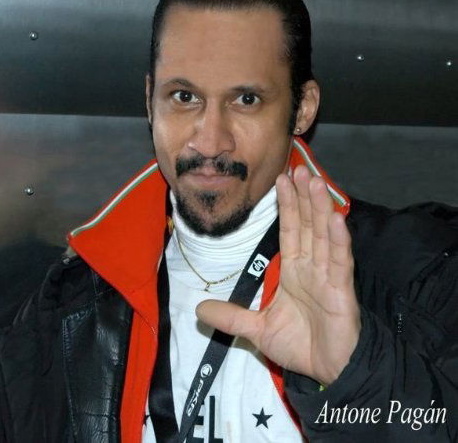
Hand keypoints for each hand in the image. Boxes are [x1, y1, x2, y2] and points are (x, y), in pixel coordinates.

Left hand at [196, 165, 360, 385]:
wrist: (325, 372)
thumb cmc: (298, 345)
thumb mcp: (256, 330)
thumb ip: (231, 317)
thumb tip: (198, 310)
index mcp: (294, 270)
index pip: (289, 230)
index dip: (286, 205)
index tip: (280, 180)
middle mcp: (311, 267)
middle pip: (307, 225)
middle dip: (303, 197)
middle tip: (299, 169)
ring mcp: (328, 276)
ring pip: (323, 236)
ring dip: (320, 209)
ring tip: (315, 182)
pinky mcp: (342, 290)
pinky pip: (340, 262)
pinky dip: (338, 241)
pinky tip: (336, 220)